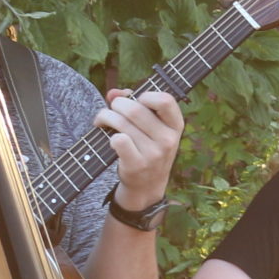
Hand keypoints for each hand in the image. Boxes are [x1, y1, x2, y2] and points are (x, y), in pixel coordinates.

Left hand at [100, 89, 183, 208]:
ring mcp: (154, 154)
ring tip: (102, 121)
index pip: (165, 100)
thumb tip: (113, 93)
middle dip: (116, 105)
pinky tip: (109, 138)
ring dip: (105, 117)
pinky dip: (109, 135)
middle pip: (135, 109)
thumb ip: (135, 104)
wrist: (147, 185)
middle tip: (111, 110)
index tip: (137, 101)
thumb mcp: (152, 128)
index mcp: (176, 126)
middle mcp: (168, 140)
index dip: (146, 95)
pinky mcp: (137, 164)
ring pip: (121, 122)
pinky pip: (118, 140)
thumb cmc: (147, 148)